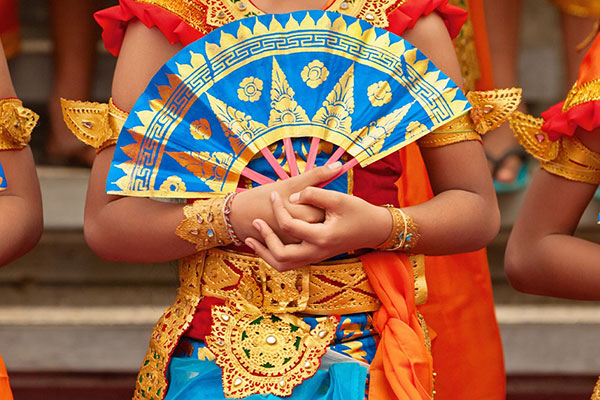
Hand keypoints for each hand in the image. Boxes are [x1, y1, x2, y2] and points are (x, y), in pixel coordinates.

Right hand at [229, 163, 343, 243]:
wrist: (240, 217)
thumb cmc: (263, 197)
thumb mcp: (289, 183)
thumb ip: (316, 175)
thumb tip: (339, 165)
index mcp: (306, 215)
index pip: (330, 208)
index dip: (329, 199)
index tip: (323, 193)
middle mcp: (305, 234)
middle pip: (326, 221)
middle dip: (323, 210)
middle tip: (316, 202)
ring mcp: (299, 245)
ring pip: (317, 232)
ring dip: (316, 223)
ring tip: (307, 212)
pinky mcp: (292, 250)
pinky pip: (307, 241)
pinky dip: (308, 231)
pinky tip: (302, 222)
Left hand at [245, 187, 392, 270]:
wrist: (374, 229)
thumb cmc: (358, 211)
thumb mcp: (338, 197)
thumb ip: (313, 194)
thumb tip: (291, 198)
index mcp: (322, 237)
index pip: (289, 225)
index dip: (277, 208)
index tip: (273, 194)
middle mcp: (317, 252)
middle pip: (281, 255)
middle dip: (265, 239)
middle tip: (255, 222)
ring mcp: (316, 257)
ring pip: (283, 265)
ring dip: (265, 253)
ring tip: (251, 240)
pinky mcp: (315, 257)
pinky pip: (290, 263)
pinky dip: (275, 255)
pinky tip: (267, 243)